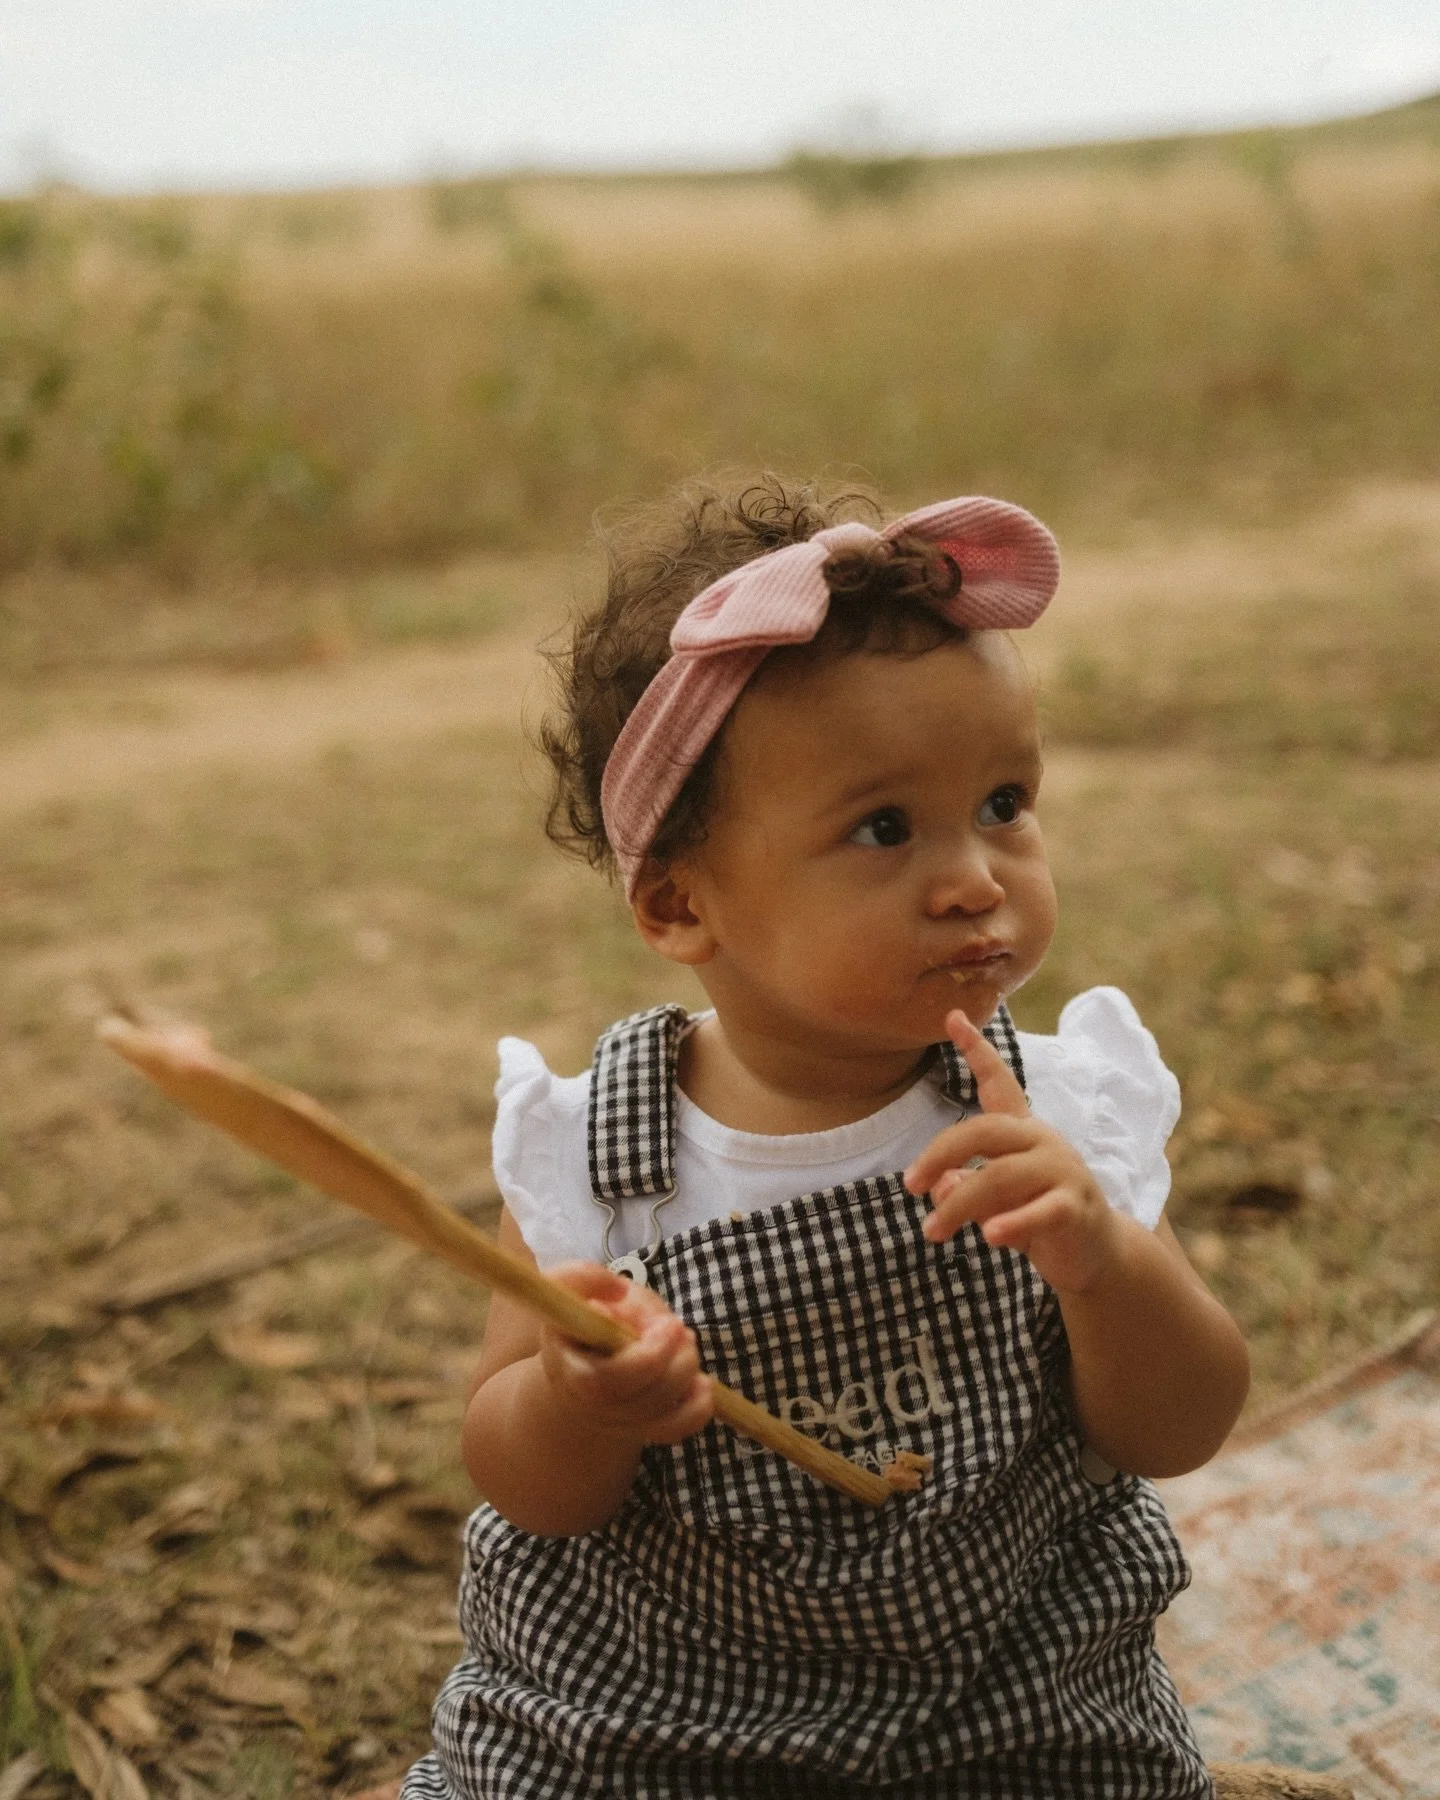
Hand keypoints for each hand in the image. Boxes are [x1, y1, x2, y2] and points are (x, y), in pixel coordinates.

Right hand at [538, 1263, 714, 1446]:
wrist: (582, 1356)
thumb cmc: (584, 1315)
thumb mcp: (575, 1287)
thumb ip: (586, 1279)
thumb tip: (619, 1293)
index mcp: (565, 1362)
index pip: (604, 1378)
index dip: (648, 1357)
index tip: (669, 1324)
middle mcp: (583, 1400)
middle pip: (635, 1399)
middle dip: (671, 1360)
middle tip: (678, 1326)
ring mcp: (609, 1418)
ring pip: (655, 1412)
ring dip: (685, 1376)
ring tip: (687, 1344)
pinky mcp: (636, 1428)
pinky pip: (671, 1431)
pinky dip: (695, 1410)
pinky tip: (702, 1387)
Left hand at [903, 1009, 1122, 1294]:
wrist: (1095, 1252)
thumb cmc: (1035, 1215)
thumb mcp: (993, 1200)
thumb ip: (964, 1187)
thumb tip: (941, 1187)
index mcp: (1022, 1130)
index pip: (999, 1083)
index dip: (977, 1050)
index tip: (952, 1017)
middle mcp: (1043, 1140)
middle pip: (985, 1131)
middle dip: (941, 1153)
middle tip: (909, 1184)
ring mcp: (1063, 1171)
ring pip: (1001, 1177)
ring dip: (960, 1204)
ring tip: (931, 1231)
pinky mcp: (1076, 1207)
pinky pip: (1042, 1210)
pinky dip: (1014, 1222)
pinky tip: (990, 1236)